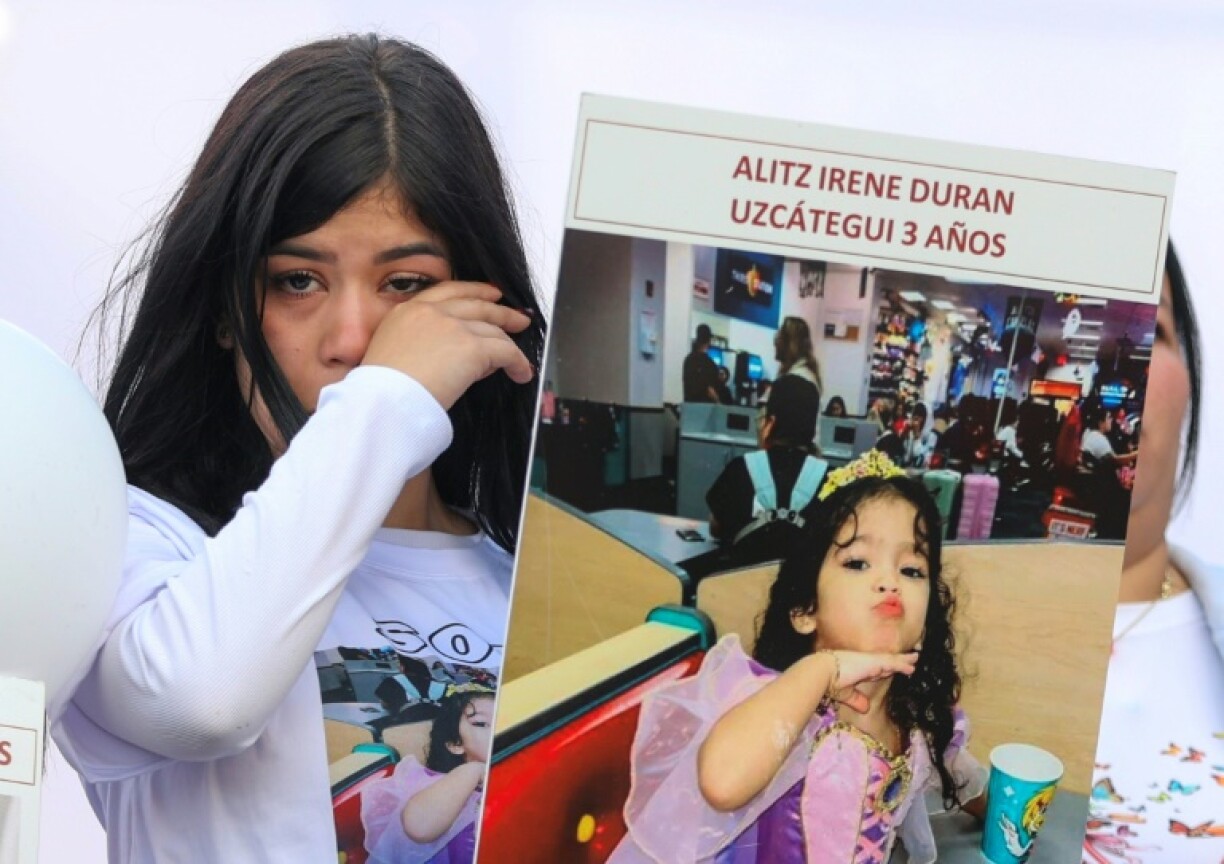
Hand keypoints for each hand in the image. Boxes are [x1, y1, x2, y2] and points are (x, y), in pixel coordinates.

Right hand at [362, 282, 532, 409]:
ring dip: (510, 344)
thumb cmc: (381, 390)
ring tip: (519, 358)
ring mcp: (453, 327)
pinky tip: (521, 373)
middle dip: (501, 311)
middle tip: (517, 318)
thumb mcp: (393, 354)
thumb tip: (459, 352)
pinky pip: (505, 351)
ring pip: (493, 329)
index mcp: (407, 311)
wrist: (382, 402)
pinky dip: (517, 362)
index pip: (447, 291)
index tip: (489, 294)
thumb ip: (423, 344)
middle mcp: (431, 312)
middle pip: (476, 304)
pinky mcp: (471, 347)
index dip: (473, 291)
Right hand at [826, 650, 917, 713]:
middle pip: (886, 661)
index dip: (886, 667)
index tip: (893, 668)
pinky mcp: (875, 663)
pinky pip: (893, 663)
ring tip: (915, 659)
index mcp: (858, 668)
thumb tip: (865, 708)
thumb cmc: (829, 682)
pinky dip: (903, 665)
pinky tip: (911, 668)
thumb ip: (856, 700)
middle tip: (909, 659)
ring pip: (892, 660)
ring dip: (904, 661)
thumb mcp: (845, 694)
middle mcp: (865, 663)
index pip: (876, 667)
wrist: (823, 672)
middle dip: (898, 661)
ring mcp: (870, 661)